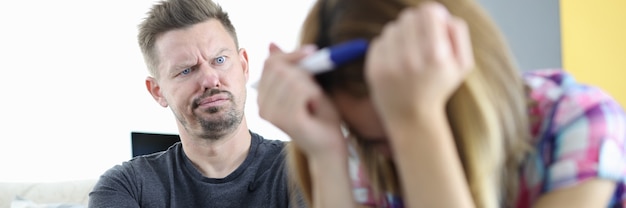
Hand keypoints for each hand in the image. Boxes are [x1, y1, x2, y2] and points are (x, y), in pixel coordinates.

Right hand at [257, 43, 346, 157]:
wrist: (329, 144)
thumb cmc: (319, 115)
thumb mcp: (305, 85)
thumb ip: (290, 67)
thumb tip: (271, 44)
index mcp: (263, 96)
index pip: (270, 63)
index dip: (292, 54)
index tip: (313, 51)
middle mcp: (262, 106)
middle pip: (279, 68)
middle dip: (302, 70)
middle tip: (315, 85)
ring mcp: (271, 114)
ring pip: (291, 78)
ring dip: (310, 84)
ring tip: (315, 99)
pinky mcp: (285, 120)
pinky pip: (300, 91)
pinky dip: (314, 93)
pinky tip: (315, 104)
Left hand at [365, 2, 473, 120]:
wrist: (412, 117)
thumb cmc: (439, 87)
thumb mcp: (463, 64)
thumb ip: (458, 33)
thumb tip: (440, 13)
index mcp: (436, 55)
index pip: (429, 11)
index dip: (432, 15)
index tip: (433, 25)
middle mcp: (411, 58)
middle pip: (409, 16)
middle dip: (416, 23)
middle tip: (420, 39)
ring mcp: (389, 64)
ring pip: (392, 27)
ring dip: (401, 35)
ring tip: (408, 53)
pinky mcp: (373, 68)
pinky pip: (379, 41)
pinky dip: (388, 47)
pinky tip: (396, 61)